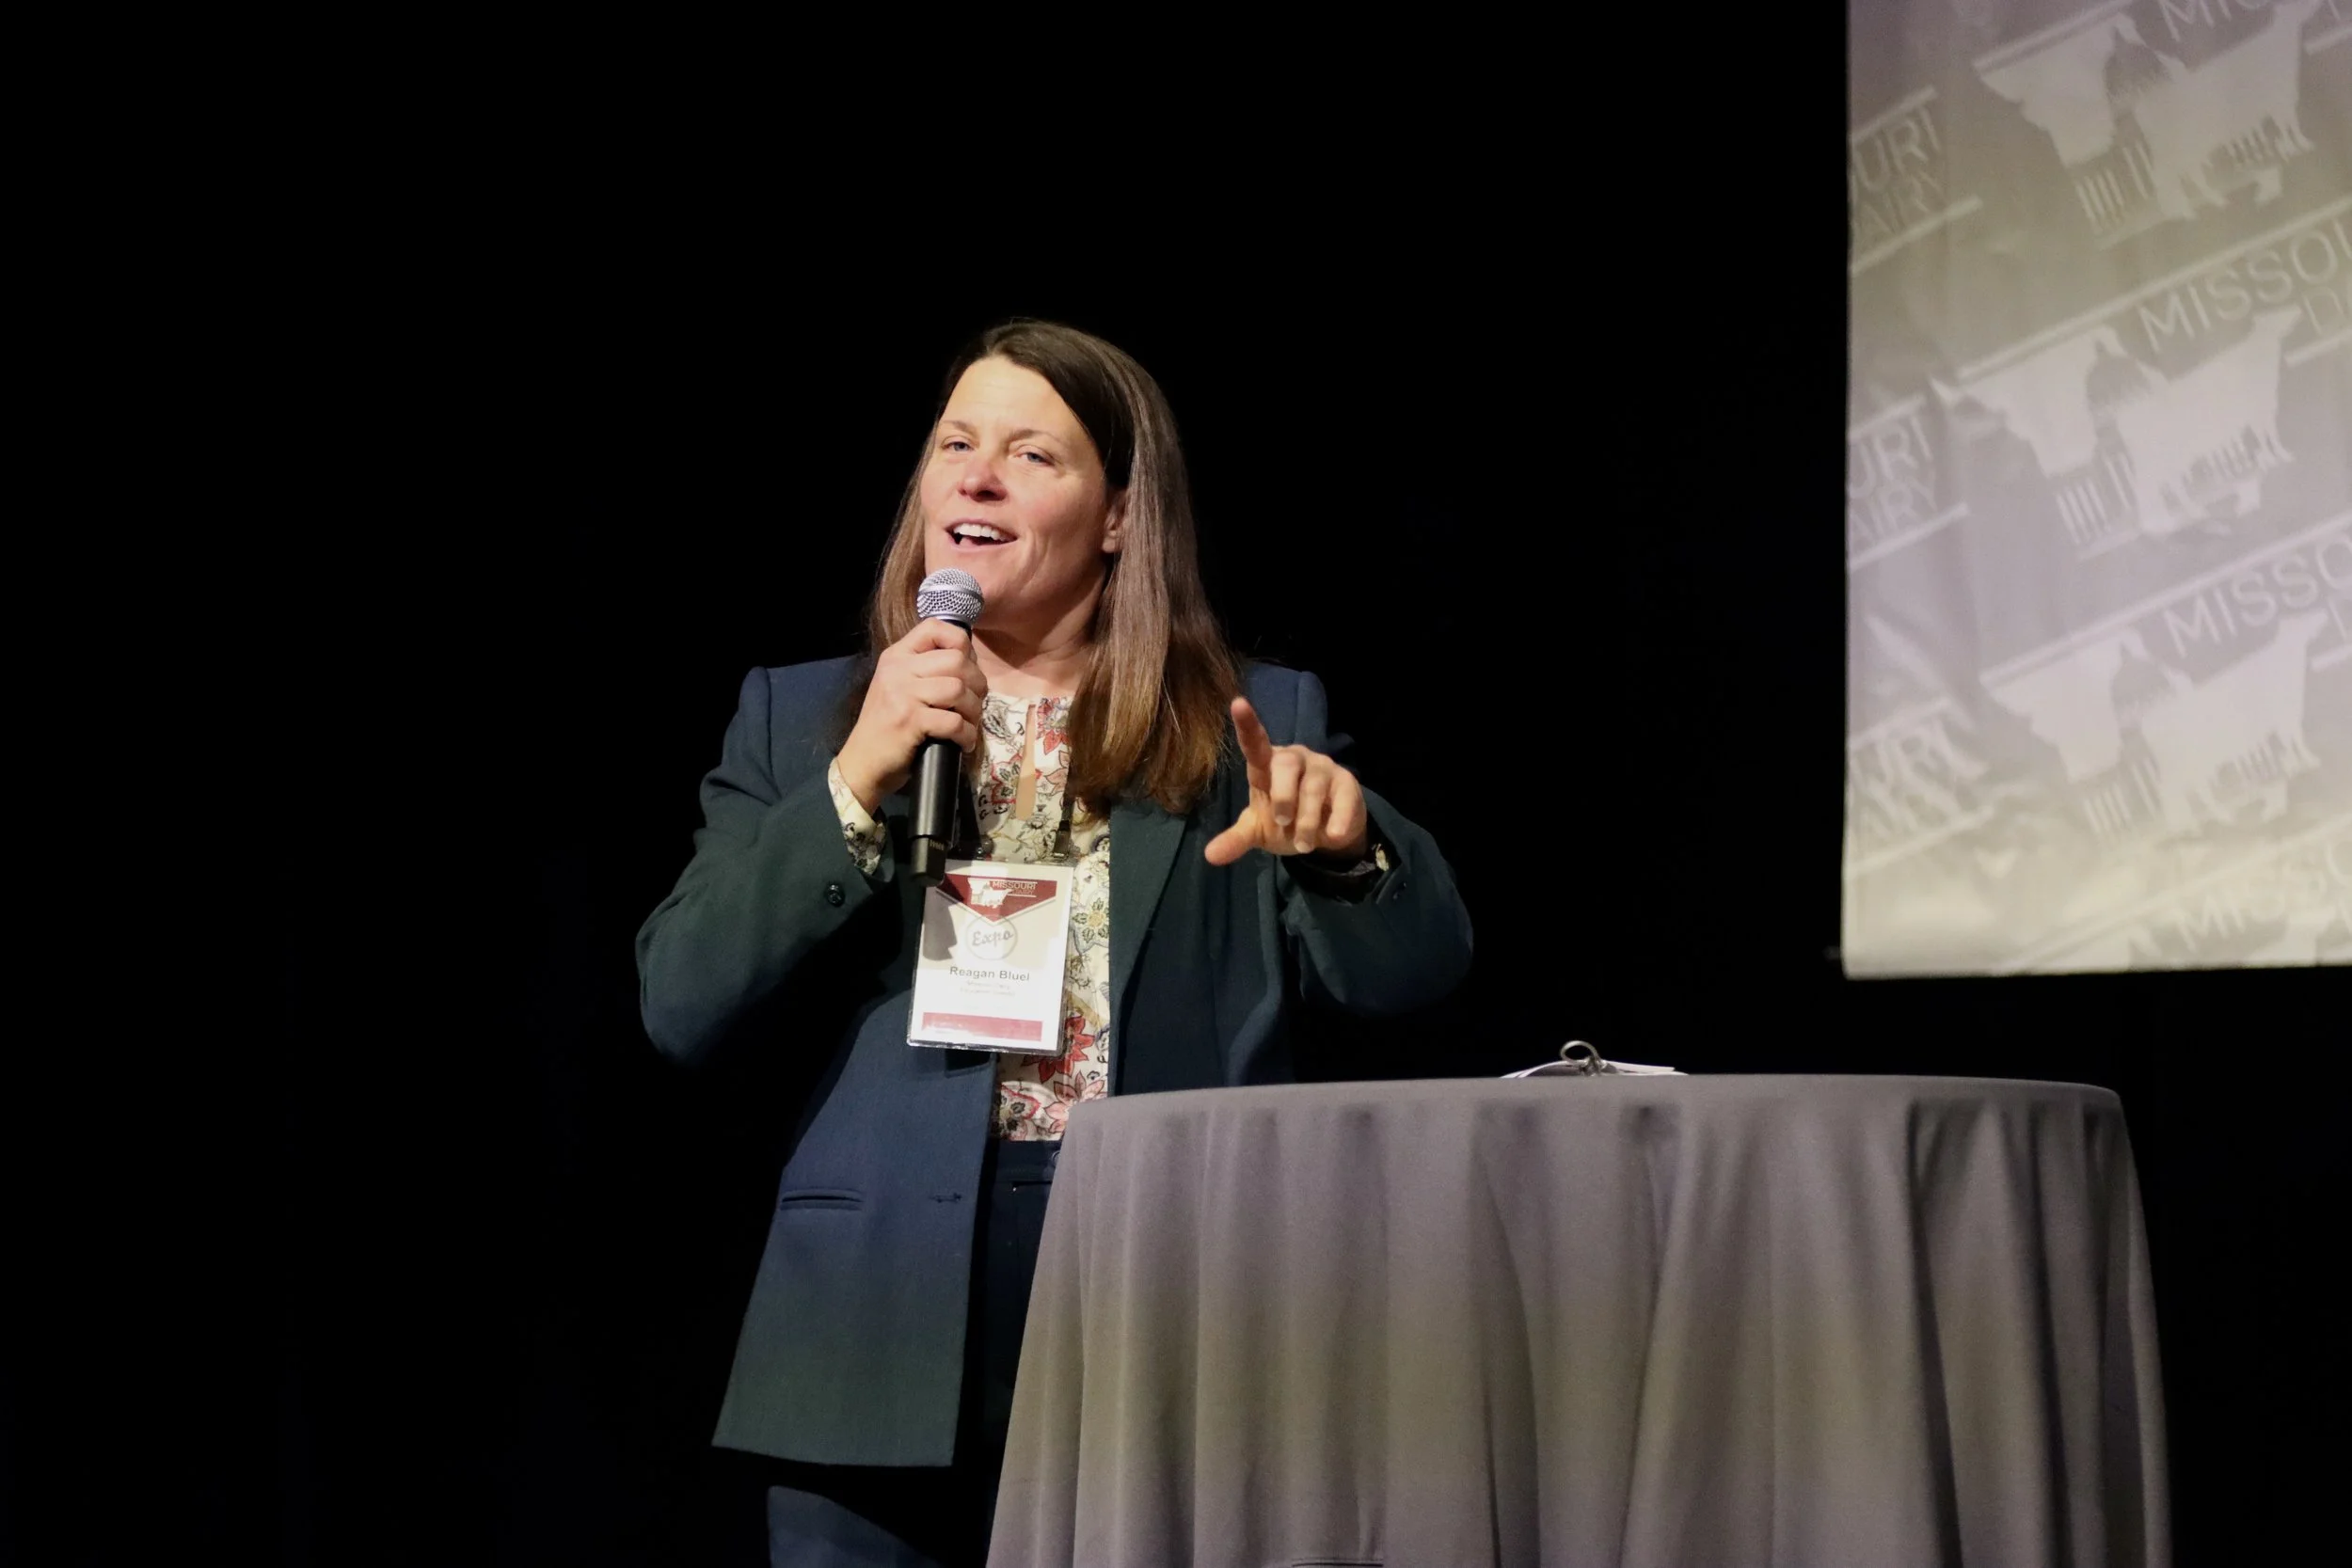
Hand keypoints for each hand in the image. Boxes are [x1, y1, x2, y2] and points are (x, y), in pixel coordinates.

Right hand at [835, 619, 985, 811]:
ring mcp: (902, 694)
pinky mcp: (909, 721)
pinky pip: (954, 721)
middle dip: (977, 684)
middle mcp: (898, 669)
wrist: (862, 763)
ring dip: (974, 710)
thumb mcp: (900, 687)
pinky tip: (963, 742)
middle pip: (957, 660)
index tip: (967, 668)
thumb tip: (969, 659)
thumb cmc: (887, 727)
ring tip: (970, 724)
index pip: (935, 627)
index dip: (961, 643)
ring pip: (959, 689)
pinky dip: (967, 735)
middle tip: (974, 704)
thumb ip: (925, 669)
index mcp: (896, 656)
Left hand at [1203, 696, 1370, 865]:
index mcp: (1268, 765)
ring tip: (1302, 845)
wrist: (1326, 832)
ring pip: (1313, 786)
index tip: (1238, 704)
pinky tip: (1332, 835)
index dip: (1247, 724)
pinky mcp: (1347, 783)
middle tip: (1282, 821)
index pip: (1255, 743)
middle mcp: (1294, 759)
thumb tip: (1210, 857)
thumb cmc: (1286, 819)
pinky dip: (1336, 819)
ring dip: (1306, 820)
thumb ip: (1236, 839)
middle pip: (1286, 764)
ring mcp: (1322, 768)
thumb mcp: (1258, 830)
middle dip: (1283, 795)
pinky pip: (1342, 798)